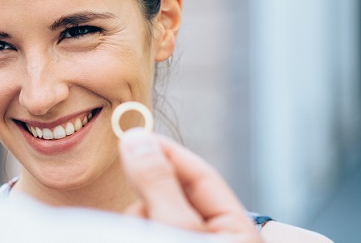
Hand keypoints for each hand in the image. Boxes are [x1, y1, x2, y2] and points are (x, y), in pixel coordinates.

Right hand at [119, 129, 261, 242]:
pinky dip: (134, 230)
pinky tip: (131, 237)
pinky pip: (143, 226)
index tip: (135, 135)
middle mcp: (212, 236)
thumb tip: (137, 138)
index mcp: (236, 230)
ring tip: (141, 235)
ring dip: (138, 219)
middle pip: (172, 193)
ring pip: (150, 212)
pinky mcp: (163, 242)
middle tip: (132, 188)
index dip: (168, 151)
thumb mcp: (176, 228)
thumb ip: (159, 185)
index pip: (202, 176)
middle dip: (149, 194)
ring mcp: (186, 241)